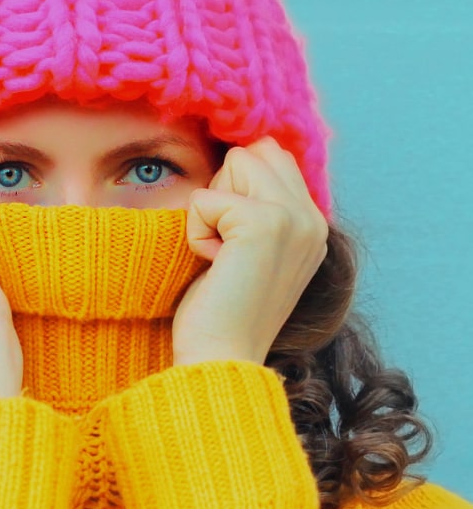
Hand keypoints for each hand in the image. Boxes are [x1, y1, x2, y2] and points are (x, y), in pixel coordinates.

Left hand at [172, 137, 327, 365]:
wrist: (221, 357)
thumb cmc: (224, 308)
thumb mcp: (252, 251)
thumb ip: (259, 207)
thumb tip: (239, 159)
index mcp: (312, 224)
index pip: (273, 156)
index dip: (237, 187)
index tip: (234, 240)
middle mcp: (312, 217)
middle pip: (255, 152)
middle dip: (225, 190)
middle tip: (227, 245)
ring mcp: (293, 218)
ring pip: (236, 162)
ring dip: (212, 208)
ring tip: (222, 254)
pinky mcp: (263, 223)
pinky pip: (205, 198)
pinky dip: (197, 232)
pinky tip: (214, 266)